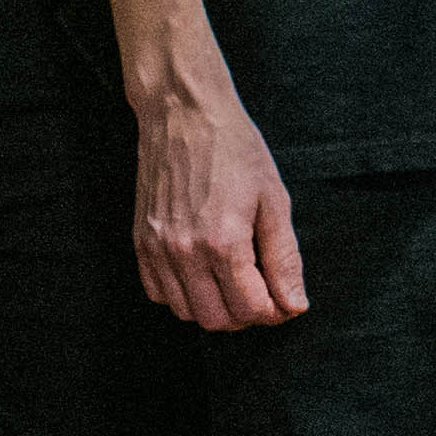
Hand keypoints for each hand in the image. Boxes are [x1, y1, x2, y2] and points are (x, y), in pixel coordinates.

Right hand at [134, 82, 306, 330]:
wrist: (185, 114)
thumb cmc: (236, 150)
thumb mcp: (274, 200)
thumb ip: (284, 258)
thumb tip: (295, 305)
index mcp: (223, 243)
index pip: (251, 309)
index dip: (275, 312)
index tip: (285, 300)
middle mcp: (184, 253)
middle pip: (217, 320)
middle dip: (247, 314)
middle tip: (264, 291)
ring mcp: (157, 250)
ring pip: (186, 312)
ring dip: (215, 307)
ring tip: (236, 280)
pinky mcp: (140, 242)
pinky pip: (158, 293)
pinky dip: (183, 295)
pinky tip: (203, 272)